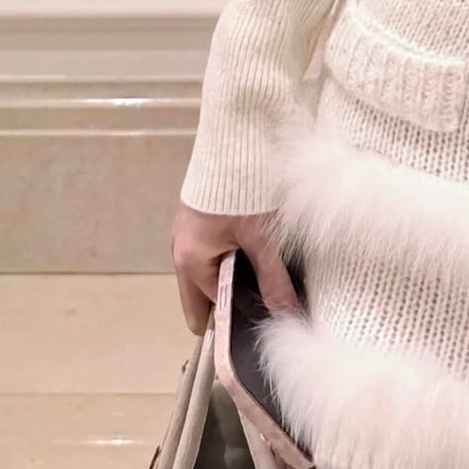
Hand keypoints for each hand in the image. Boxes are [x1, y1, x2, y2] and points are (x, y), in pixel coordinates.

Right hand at [172, 201, 301, 335]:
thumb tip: (288, 316)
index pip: (212, 309)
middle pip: (203, 295)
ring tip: (266, 279)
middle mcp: (180, 252)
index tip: (263, 325)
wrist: (235, 142)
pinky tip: (255, 253)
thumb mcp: (262, 239)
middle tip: (266, 305)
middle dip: (232, 302)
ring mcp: (187, 234)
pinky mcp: (197, 219)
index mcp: (190, 263)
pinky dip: (230, 258)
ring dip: (233, 278)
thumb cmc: (244, 190)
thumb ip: (274, 281)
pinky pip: (211, 251)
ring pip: (209, 272)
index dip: (238, 319)